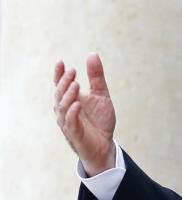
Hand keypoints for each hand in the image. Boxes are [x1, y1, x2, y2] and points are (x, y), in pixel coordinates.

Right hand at [53, 53, 116, 175]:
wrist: (105, 145)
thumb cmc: (99, 120)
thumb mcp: (101, 95)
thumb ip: (96, 77)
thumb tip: (92, 54)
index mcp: (70, 99)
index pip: (61, 85)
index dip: (59, 74)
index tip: (61, 62)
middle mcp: (65, 110)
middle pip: (60, 94)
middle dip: (64, 82)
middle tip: (72, 72)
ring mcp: (68, 122)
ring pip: (63, 107)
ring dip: (68, 95)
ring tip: (75, 84)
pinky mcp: (75, 134)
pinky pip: (70, 123)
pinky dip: (72, 113)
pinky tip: (77, 104)